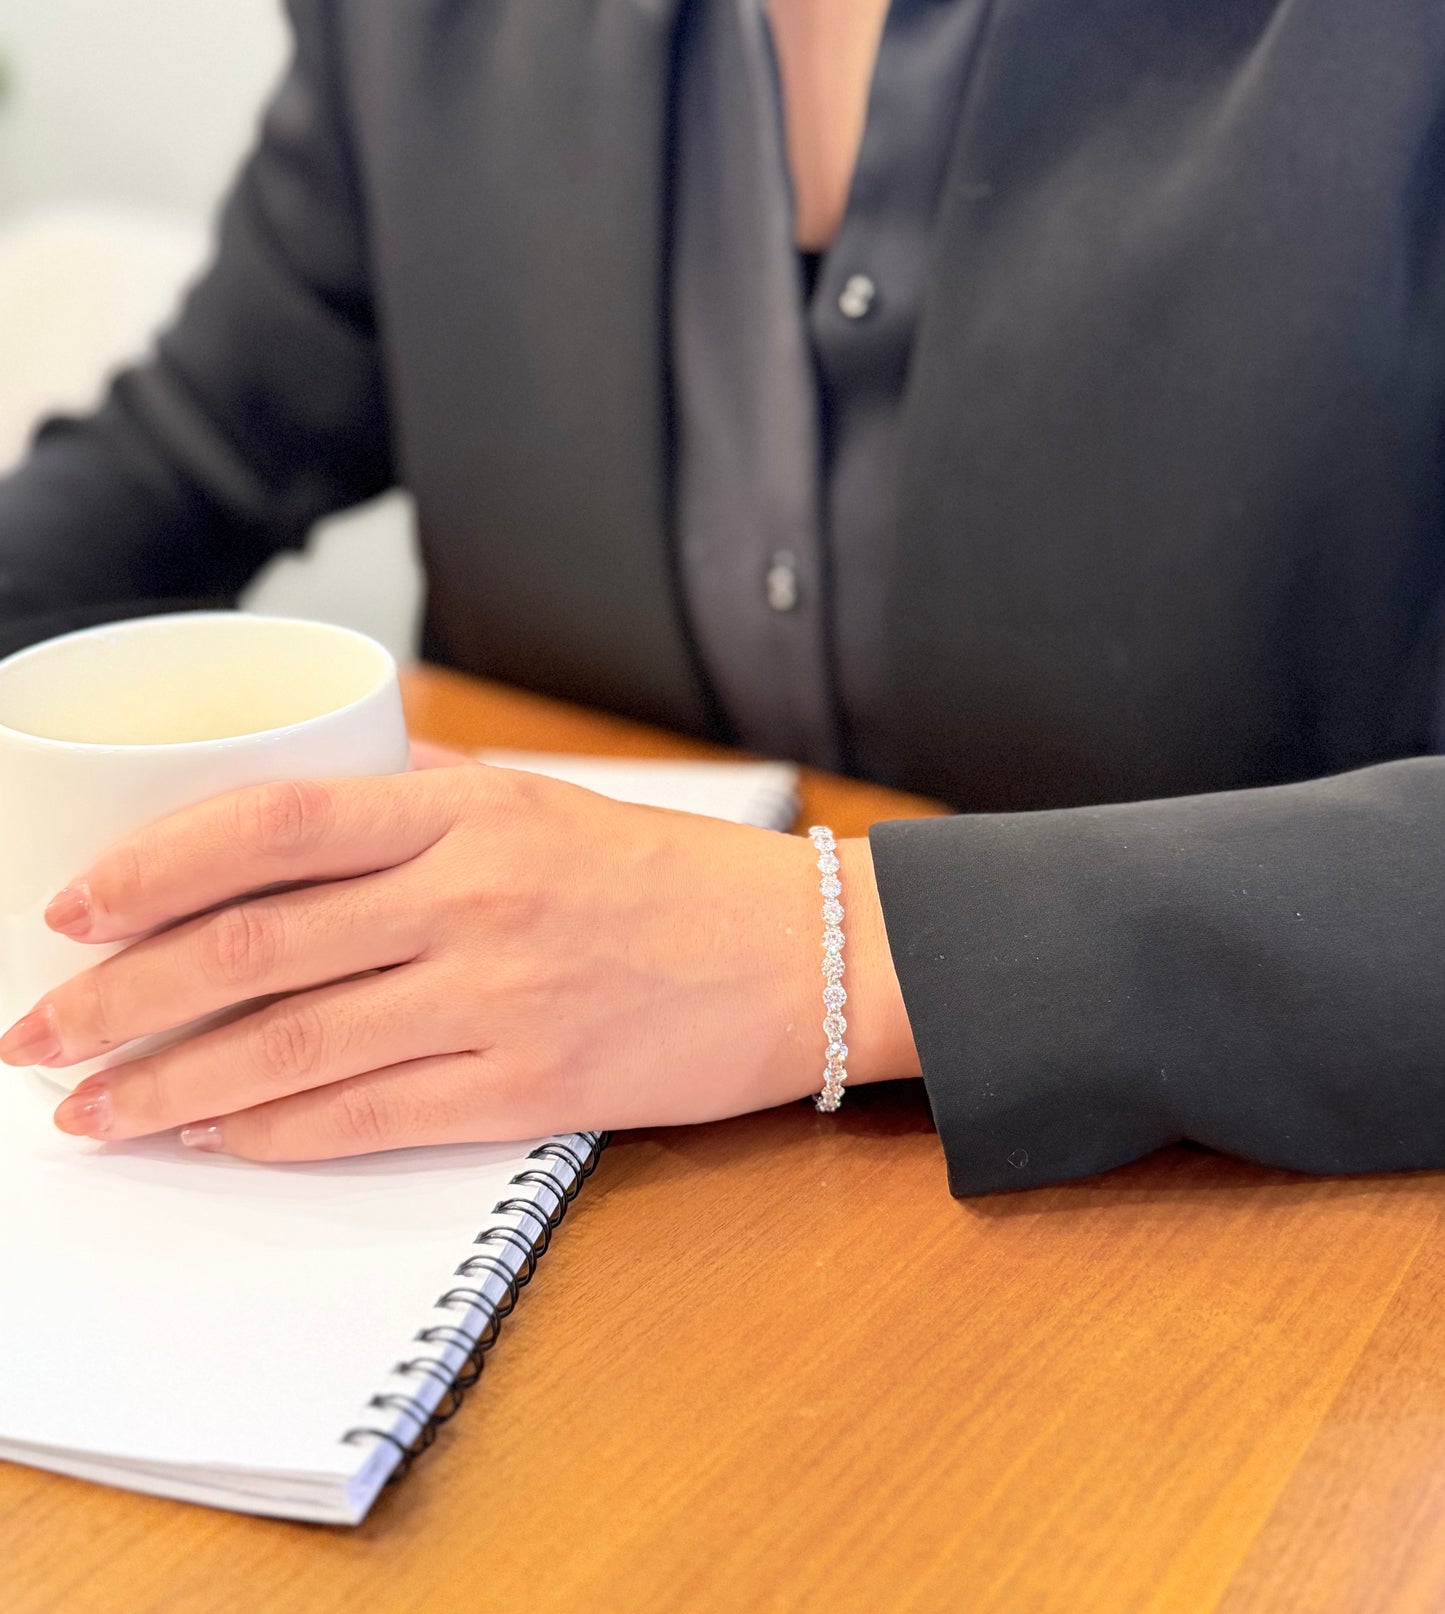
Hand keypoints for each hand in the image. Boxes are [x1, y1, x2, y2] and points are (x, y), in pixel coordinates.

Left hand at [0, 762, 919, 1159]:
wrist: (807, 954)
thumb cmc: (675, 878)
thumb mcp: (548, 806)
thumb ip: (427, 804)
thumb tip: (310, 815)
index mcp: (468, 811)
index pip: (268, 825)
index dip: (150, 867)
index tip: (71, 910)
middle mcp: (471, 897)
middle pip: (251, 946)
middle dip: (118, 998)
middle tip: (34, 1035)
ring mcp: (499, 996)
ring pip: (291, 1044)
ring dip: (170, 1086)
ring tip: (90, 1110)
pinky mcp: (531, 1087)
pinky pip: (370, 1115)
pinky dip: (275, 1132)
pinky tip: (216, 1140)